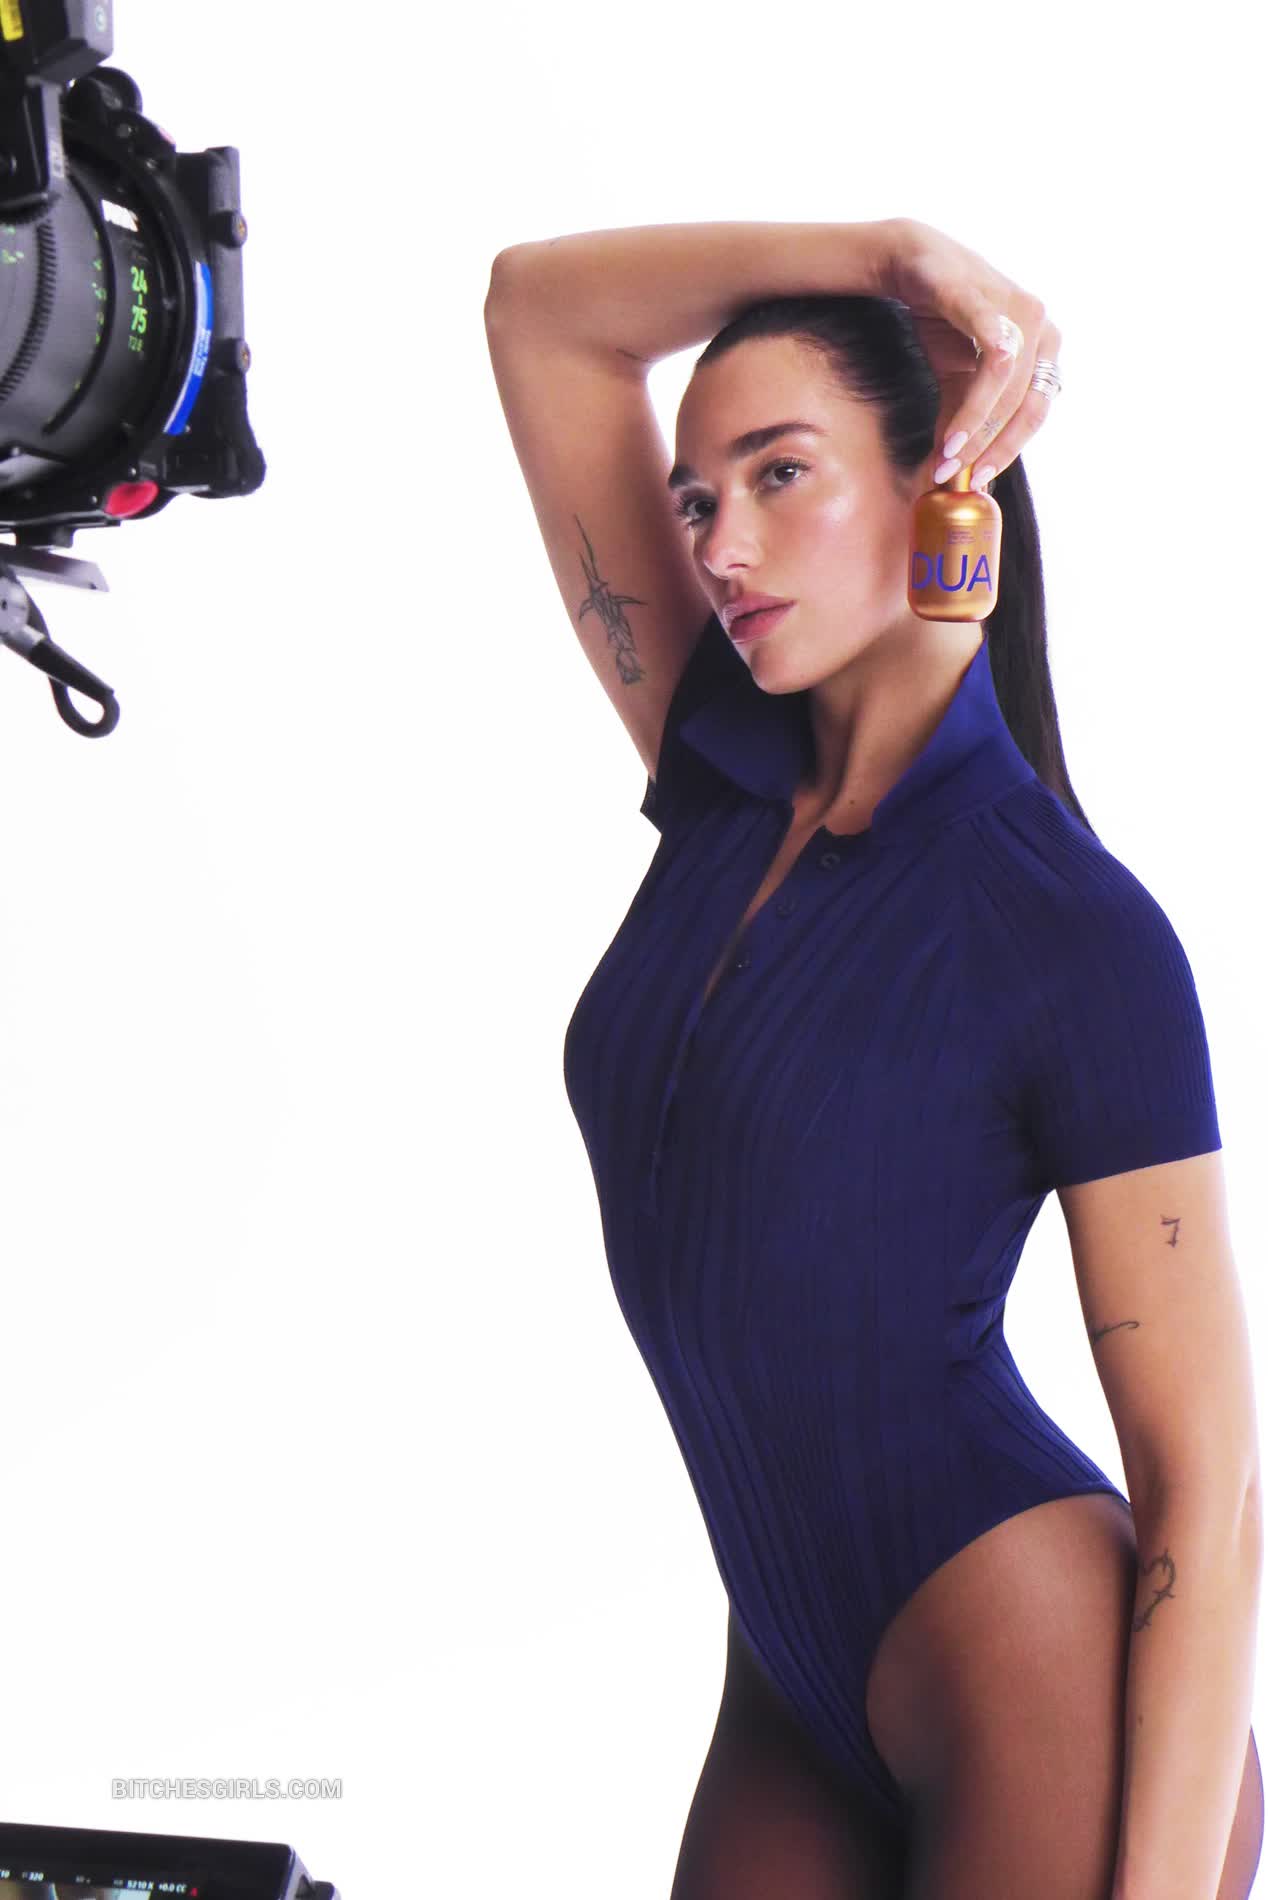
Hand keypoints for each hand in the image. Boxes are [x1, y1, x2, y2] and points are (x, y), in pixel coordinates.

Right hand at [878, 217, 1062, 482]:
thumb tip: (948, 476)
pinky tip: (955, 431)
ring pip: (1009, 389)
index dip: (1007, 452)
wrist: (915, 264)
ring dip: (976, 430)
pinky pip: (994, 357)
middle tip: (956, 476)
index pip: (1034, 414)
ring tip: (947, 456)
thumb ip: (962, 420)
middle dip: (989, 448)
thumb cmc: (944, 320)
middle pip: (1024, 407)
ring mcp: (1020, 311)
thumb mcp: (956, 379)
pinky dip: (976, 402)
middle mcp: (1043, 329)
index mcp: (1044, 351)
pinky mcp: (989, 301)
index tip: (976, 482)